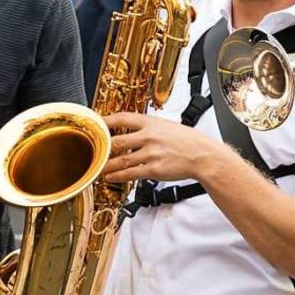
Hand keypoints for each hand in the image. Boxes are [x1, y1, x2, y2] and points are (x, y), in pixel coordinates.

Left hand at [100, 113, 216, 184]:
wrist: (203, 156)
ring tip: (97, 167)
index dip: (106, 120)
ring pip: (121, 160)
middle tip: (92, 151)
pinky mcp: (154, 169)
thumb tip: (132, 131)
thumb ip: (148, 128)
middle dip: (102, 148)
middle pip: (117, 141)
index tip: (95, 123)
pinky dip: (118, 176)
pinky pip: (131, 173)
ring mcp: (151, 153)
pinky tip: (110, 177)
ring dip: (106, 165)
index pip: (122, 118)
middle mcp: (149, 137)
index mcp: (151, 123)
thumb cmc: (187, 141)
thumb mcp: (166, 126)